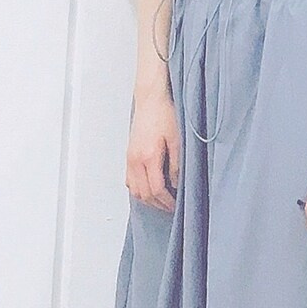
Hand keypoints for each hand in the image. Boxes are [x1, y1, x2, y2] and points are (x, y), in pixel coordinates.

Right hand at [126, 88, 180, 211]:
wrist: (151, 100)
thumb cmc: (165, 115)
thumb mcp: (177, 140)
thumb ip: (176, 165)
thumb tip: (176, 184)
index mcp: (148, 157)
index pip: (156, 189)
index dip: (167, 201)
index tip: (177, 206)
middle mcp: (135, 160)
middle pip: (144, 193)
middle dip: (158, 204)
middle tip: (172, 208)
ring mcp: (130, 158)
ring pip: (134, 189)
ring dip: (148, 199)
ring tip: (162, 201)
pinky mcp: (129, 155)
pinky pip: (130, 180)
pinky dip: (139, 189)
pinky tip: (150, 189)